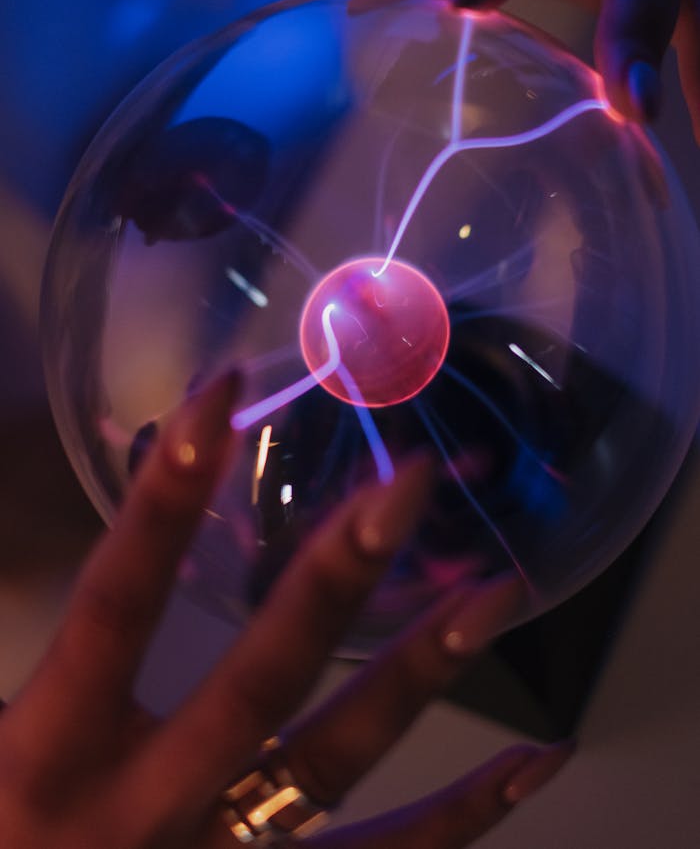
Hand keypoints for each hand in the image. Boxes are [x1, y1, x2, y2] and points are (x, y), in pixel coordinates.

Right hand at [0, 371, 572, 847]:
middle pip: (258, 683)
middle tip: (408, 484)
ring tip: (496, 593)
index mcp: (54, 754)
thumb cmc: (7, 829)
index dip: (165, 498)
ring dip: (420, 675)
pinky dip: (467, 816)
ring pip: (336, 769)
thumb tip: (120, 553)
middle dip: (334, 578)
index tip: (222, 391)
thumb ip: (53, 666)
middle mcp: (146, 812)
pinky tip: (539, 760)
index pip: (116, 603)